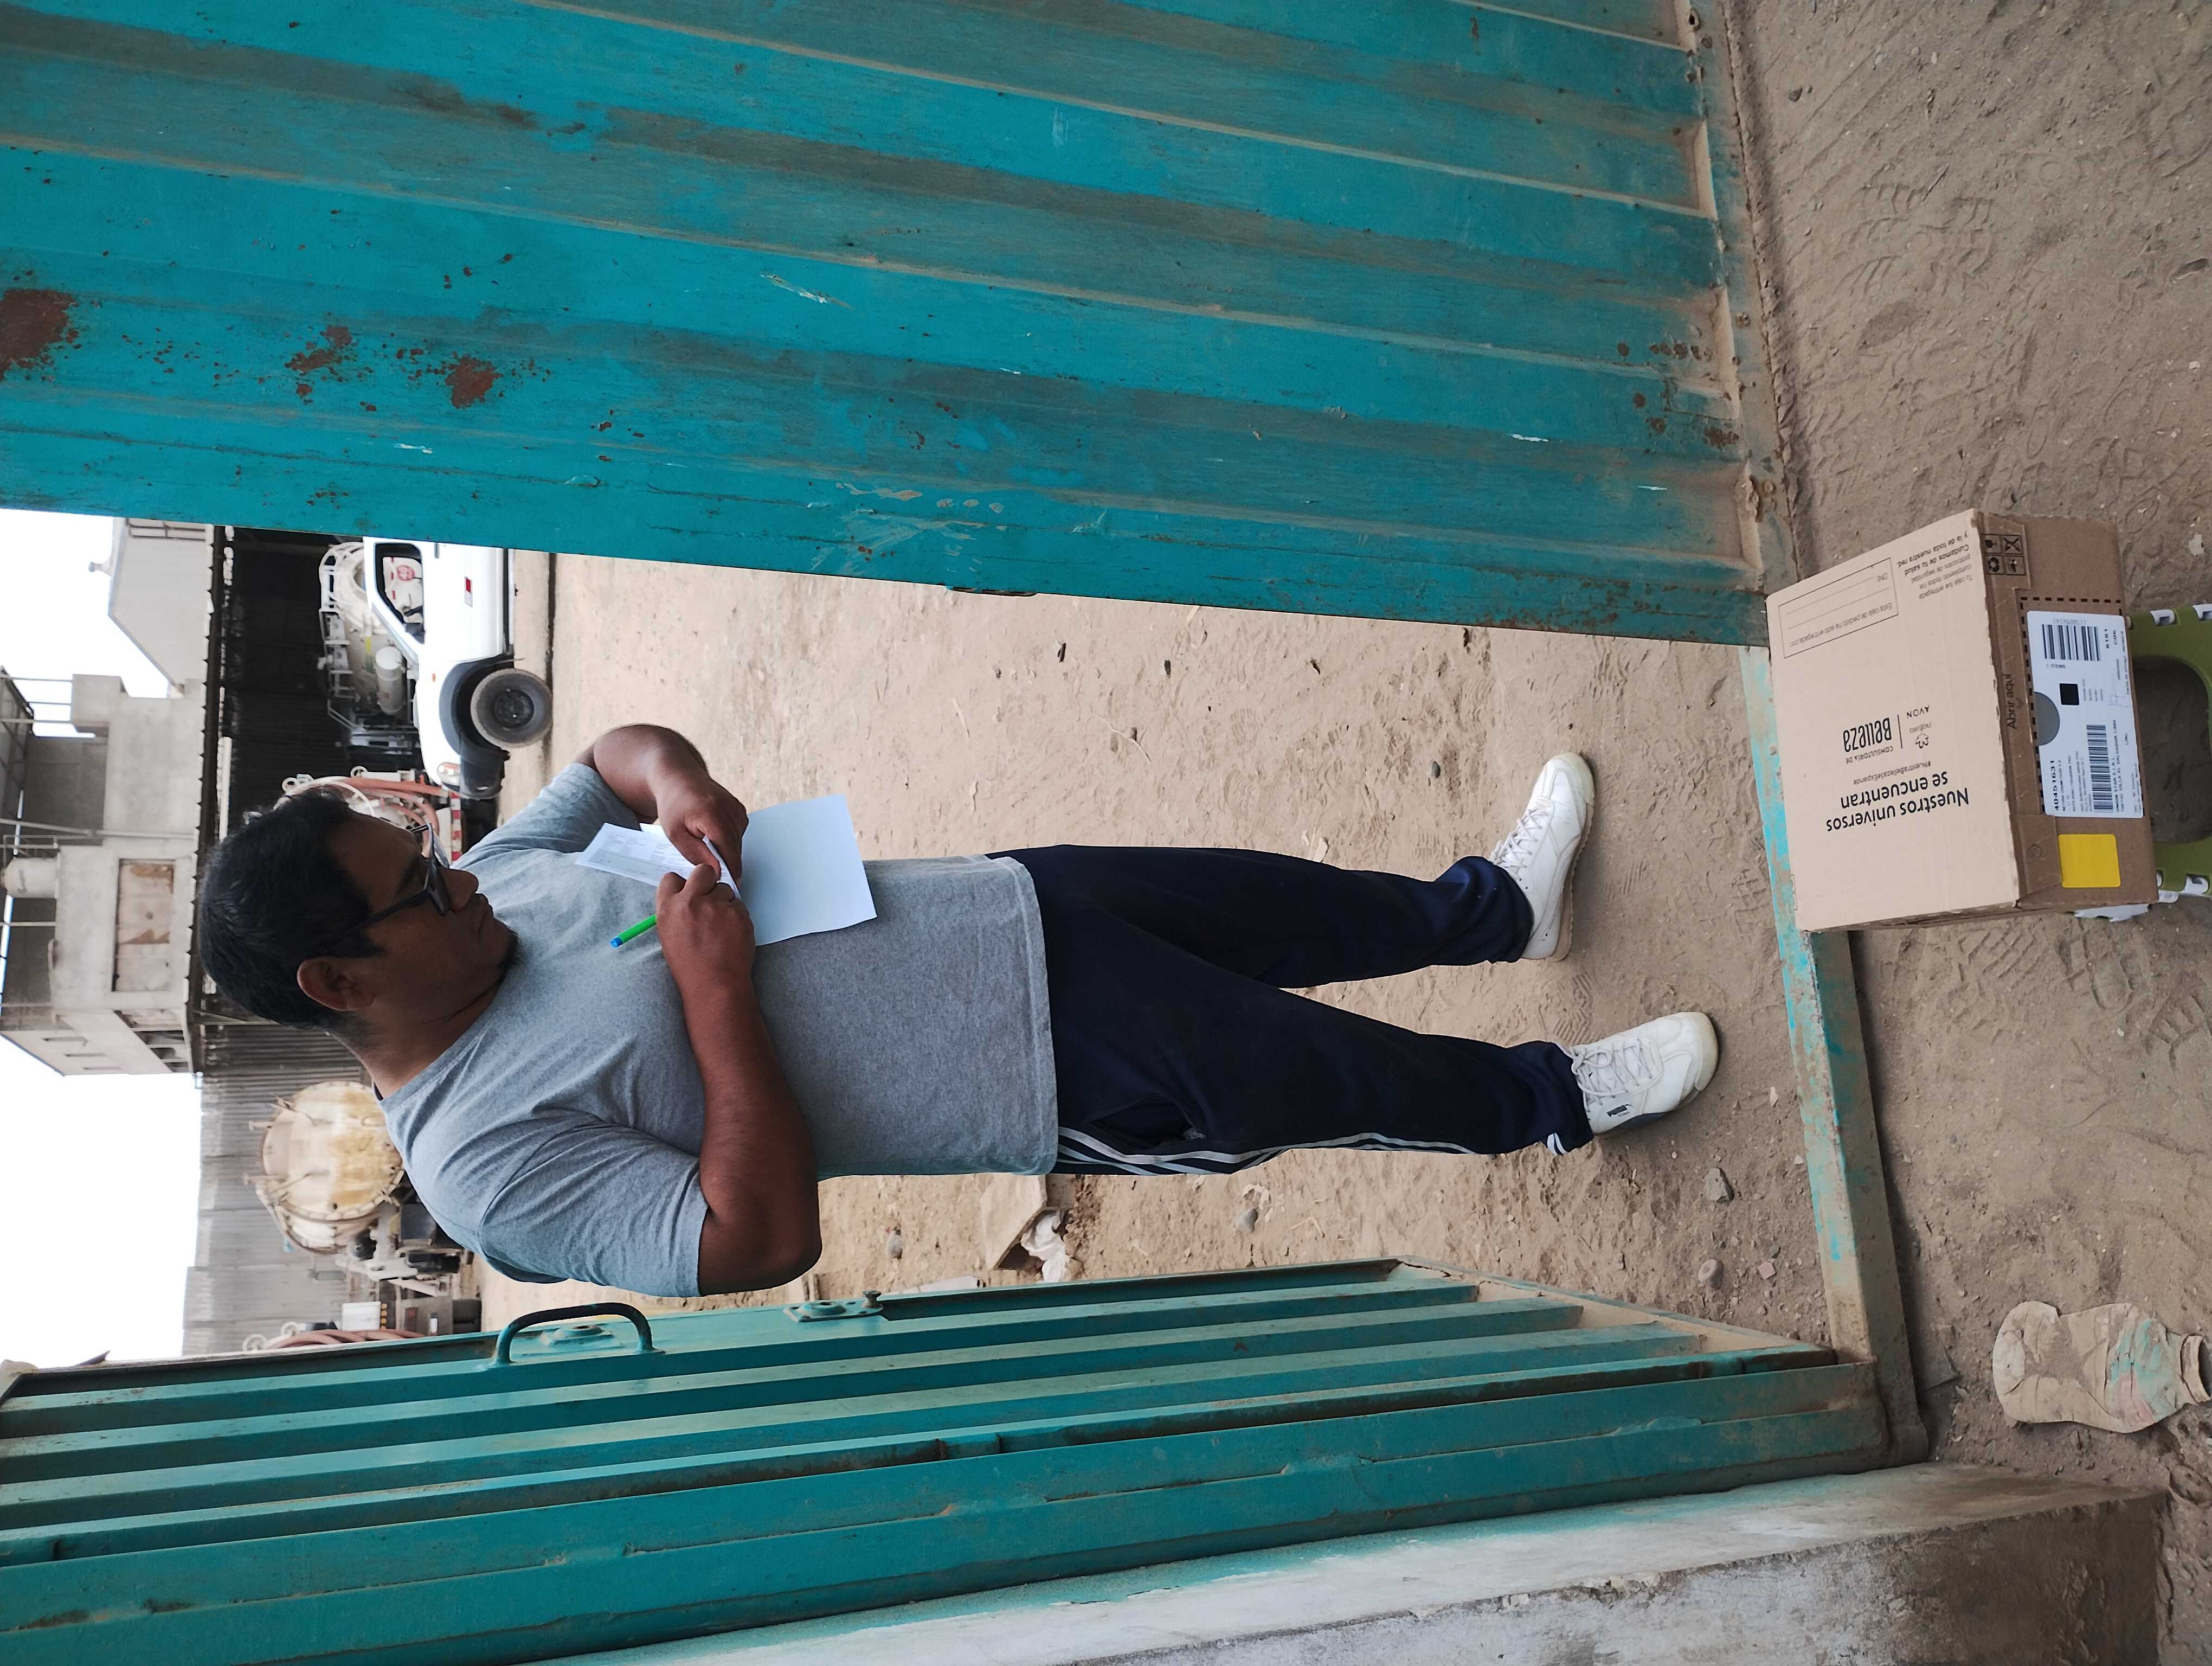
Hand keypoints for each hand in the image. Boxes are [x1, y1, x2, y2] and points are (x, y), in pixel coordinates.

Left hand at [654, 768, 748, 880]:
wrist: (678, 779)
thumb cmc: (673, 804)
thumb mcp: (676, 834)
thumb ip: (697, 854)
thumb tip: (716, 871)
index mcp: (712, 814)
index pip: (728, 849)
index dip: (731, 869)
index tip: (731, 885)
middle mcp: (728, 808)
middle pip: (735, 847)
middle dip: (727, 862)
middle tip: (713, 874)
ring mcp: (736, 807)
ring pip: (738, 841)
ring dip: (726, 850)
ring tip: (705, 845)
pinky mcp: (739, 808)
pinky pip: (738, 833)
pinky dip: (728, 840)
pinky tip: (712, 835)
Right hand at [655, 862, 756, 992]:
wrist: (715, 984)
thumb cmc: (691, 966)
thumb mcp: (669, 935)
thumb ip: (676, 910)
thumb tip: (688, 895)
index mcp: (668, 908)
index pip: (671, 878)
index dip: (683, 885)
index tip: (689, 892)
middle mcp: (691, 902)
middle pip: (702, 872)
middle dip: (707, 881)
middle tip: (710, 899)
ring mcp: (716, 905)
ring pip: (724, 889)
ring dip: (724, 901)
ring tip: (721, 926)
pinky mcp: (737, 911)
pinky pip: (739, 904)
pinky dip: (737, 915)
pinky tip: (731, 933)